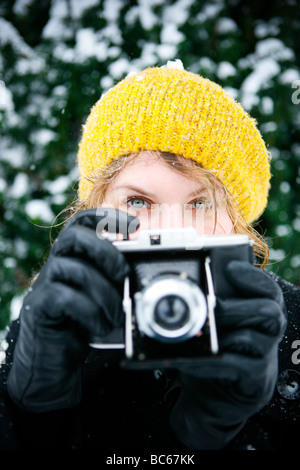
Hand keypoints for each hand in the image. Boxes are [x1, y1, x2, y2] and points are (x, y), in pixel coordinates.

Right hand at [7, 208, 137, 411]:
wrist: (53, 361)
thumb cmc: (82, 325)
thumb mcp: (103, 299)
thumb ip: (115, 284)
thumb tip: (141, 278)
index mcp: (74, 257)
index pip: (83, 222)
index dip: (107, 217)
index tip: (134, 226)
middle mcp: (57, 264)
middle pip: (75, 236)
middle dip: (106, 251)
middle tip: (123, 274)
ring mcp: (45, 284)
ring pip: (74, 269)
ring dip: (104, 293)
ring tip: (116, 314)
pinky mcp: (39, 305)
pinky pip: (64, 297)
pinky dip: (90, 312)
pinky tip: (100, 325)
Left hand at [170, 261, 286, 449]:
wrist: (215, 393)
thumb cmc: (216, 350)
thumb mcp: (214, 324)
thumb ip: (212, 303)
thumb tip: (189, 281)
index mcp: (261, 311)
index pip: (269, 290)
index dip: (253, 277)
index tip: (231, 267)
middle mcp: (269, 332)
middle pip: (269, 311)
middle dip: (237, 305)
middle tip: (213, 305)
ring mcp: (265, 356)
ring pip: (254, 337)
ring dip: (223, 332)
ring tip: (201, 330)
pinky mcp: (255, 379)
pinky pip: (236, 365)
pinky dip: (212, 361)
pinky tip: (194, 358)